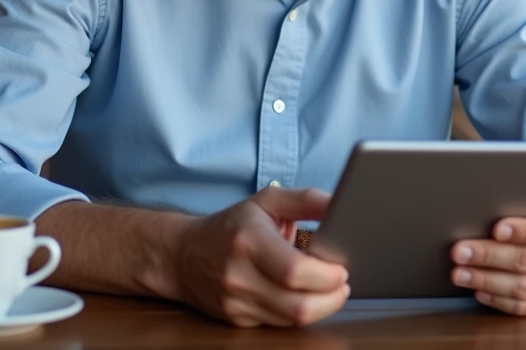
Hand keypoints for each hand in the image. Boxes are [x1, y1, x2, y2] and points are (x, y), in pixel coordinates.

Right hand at [173, 187, 349, 326]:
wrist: (183, 255)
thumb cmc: (232, 225)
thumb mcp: (268, 201)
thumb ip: (307, 200)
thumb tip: (341, 206)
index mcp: (249, 241)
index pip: (295, 271)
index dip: (327, 275)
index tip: (341, 268)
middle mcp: (239, 275)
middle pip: (298, 305)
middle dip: (331, 299)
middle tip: (342, 284)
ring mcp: (235, 302)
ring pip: (291, 320)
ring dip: (320, 308)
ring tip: (328, 290)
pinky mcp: (236, 320)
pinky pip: (279, 325)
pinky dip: (298, 314)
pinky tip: (303, 297)